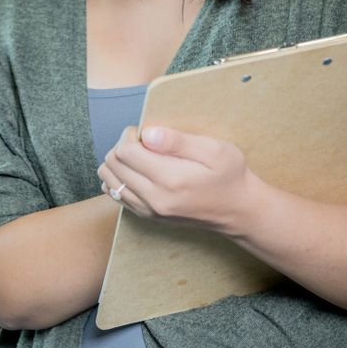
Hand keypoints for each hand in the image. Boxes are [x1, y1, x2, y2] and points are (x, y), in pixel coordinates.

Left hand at [96, 126, 254, 234]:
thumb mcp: (214, 150)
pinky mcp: (148, 217)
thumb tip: (148, 134)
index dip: (130, 134)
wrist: (237, 209)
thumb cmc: (229, 174)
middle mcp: (154, 199)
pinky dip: (119, 178)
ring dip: (118, 162)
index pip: (126, 152)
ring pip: (109, 181)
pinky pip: (116, 195)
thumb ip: (179, 141)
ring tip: (140, 154)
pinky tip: (138, 170)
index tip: (146, 130)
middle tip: (143, 140)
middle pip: (113, 165)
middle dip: (122, 145)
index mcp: (170, 179)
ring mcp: (149, 211)